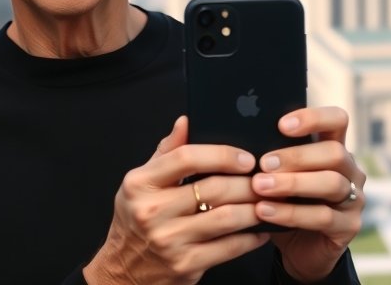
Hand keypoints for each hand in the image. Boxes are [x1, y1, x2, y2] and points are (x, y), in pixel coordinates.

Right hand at [84, 116, 268, 284]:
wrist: (124, 271)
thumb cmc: (136, 221)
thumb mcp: (142, 183)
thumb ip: (167, 151)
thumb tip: (186, 121)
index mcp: (141, 184)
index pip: (185, 157)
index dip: (222, 154)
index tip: (245, 158)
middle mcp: (151, 211)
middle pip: (213, 188)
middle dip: (247, 183)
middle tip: (265, 181)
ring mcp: (168, 240)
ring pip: (226, 218)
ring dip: (253, 209)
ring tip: (266, 202)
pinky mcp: (185, 264)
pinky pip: (229, 247)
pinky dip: (250, 238)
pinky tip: (259, 230)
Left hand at [251, 107, 364, 282]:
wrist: (298, 249)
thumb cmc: (286, 203)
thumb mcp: (279, 177)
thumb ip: (273, 159)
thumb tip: (243, 140)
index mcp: (334, 149)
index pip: (337, 120)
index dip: (313, 118)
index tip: (281, 125)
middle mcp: (350, 170)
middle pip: (334, 152)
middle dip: (296, 156)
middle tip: (263, 163)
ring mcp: (354, 199)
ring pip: (332, 183)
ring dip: (293, 183)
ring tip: (260, 186)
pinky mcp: (349, 227)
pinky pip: (323, 216)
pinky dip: (290, 213)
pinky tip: (264, 211)